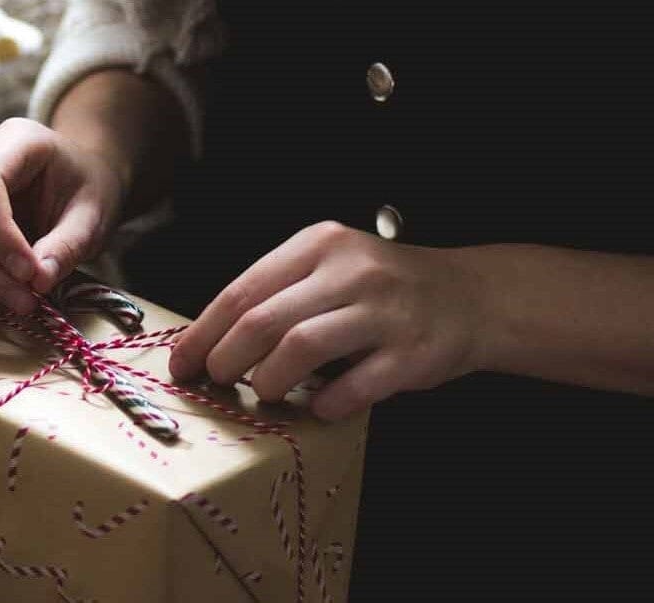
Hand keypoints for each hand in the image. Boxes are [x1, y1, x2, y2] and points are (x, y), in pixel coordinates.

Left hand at [169, 221, 490, 419]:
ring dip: (271, 381)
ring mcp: (384, 312)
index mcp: (319, 245)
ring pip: (302, 348)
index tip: (182, 363)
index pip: (244, 290)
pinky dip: (327, 403)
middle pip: (264, 320)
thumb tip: (209, 342)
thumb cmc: (384, 289)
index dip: (204, 333)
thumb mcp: (331, 267)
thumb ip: (279, 293)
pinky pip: (355, 386)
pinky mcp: (412, 353)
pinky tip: (319, 407)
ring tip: (266, 394)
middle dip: (227, 360)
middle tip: (219, 382)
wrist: (470, 297)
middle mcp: (351, 271)